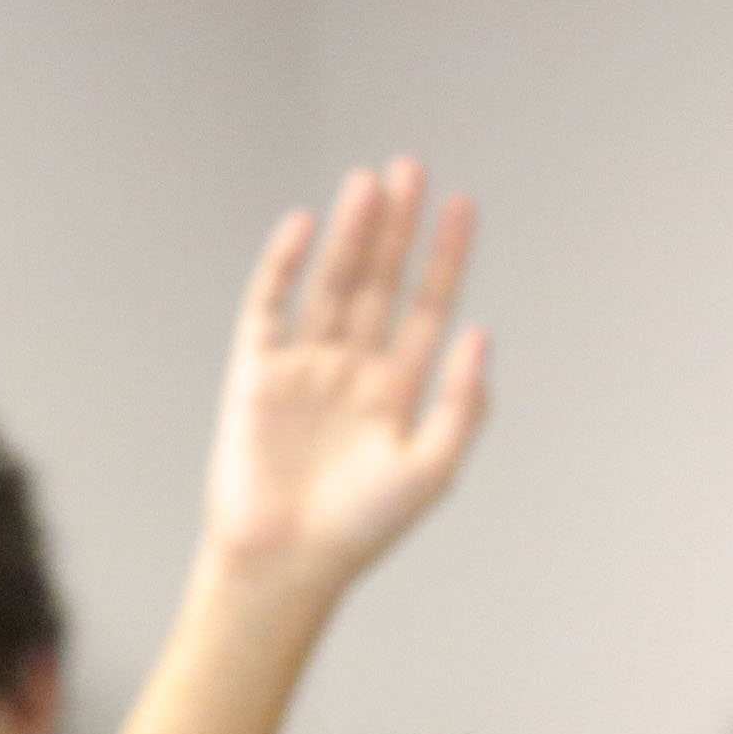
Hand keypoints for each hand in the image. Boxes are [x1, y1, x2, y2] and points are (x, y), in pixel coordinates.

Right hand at [194, 158, 486, 589]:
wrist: (283, 565)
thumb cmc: (358, 530)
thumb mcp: (431, 469)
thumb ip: (461, 401)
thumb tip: (478, 330)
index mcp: (397, 391)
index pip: (427, 306)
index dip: (445, 256)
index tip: (462, 204)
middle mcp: (351, 371)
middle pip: (379, 281)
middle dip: (397, 227)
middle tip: (412, 168)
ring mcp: (302, 369)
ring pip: (331, 284)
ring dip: (350, 234)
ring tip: (370, 181)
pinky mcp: (254, 374)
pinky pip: (267, 308)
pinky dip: (282, 266)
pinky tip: (304, 226)